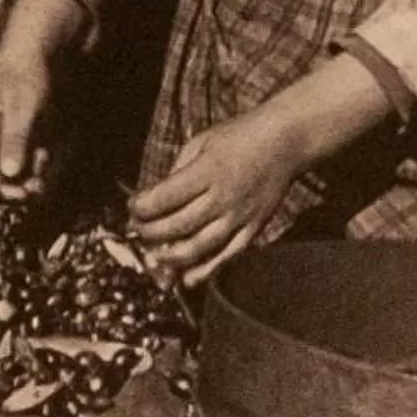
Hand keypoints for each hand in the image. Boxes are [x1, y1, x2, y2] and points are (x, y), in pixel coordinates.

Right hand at [0, 0, 88, 202]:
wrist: (40, 54)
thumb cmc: (26, 75)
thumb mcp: (21, 108)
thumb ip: (13, 141)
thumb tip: (8, 174)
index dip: (4, 193)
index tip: (26, 188)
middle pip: (4, 189)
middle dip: (25, 187)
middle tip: (43, 174)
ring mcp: (10, 145)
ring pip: (22, 180)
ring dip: (38, 175)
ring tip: (47, 153)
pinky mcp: (27, 142)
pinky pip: (35, 167)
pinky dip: (46, 164)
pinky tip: (52, 148)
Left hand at [130, 107, 310, 282]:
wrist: (284, 142)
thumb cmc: (238, 137)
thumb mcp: (200, 143)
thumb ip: (177, 171)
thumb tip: (153, 198)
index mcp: (207, 171)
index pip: (164, 198)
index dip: (141, 207)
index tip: (132, 207)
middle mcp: (223, 197)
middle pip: (178, 225)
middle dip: (149, 232)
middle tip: (137, 229)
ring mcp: (240, 216)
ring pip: (200, 247)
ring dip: (171, 256)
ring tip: (154, 255)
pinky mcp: (254, 228)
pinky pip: (227, 256)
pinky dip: (206, 271)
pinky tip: (186, 279)